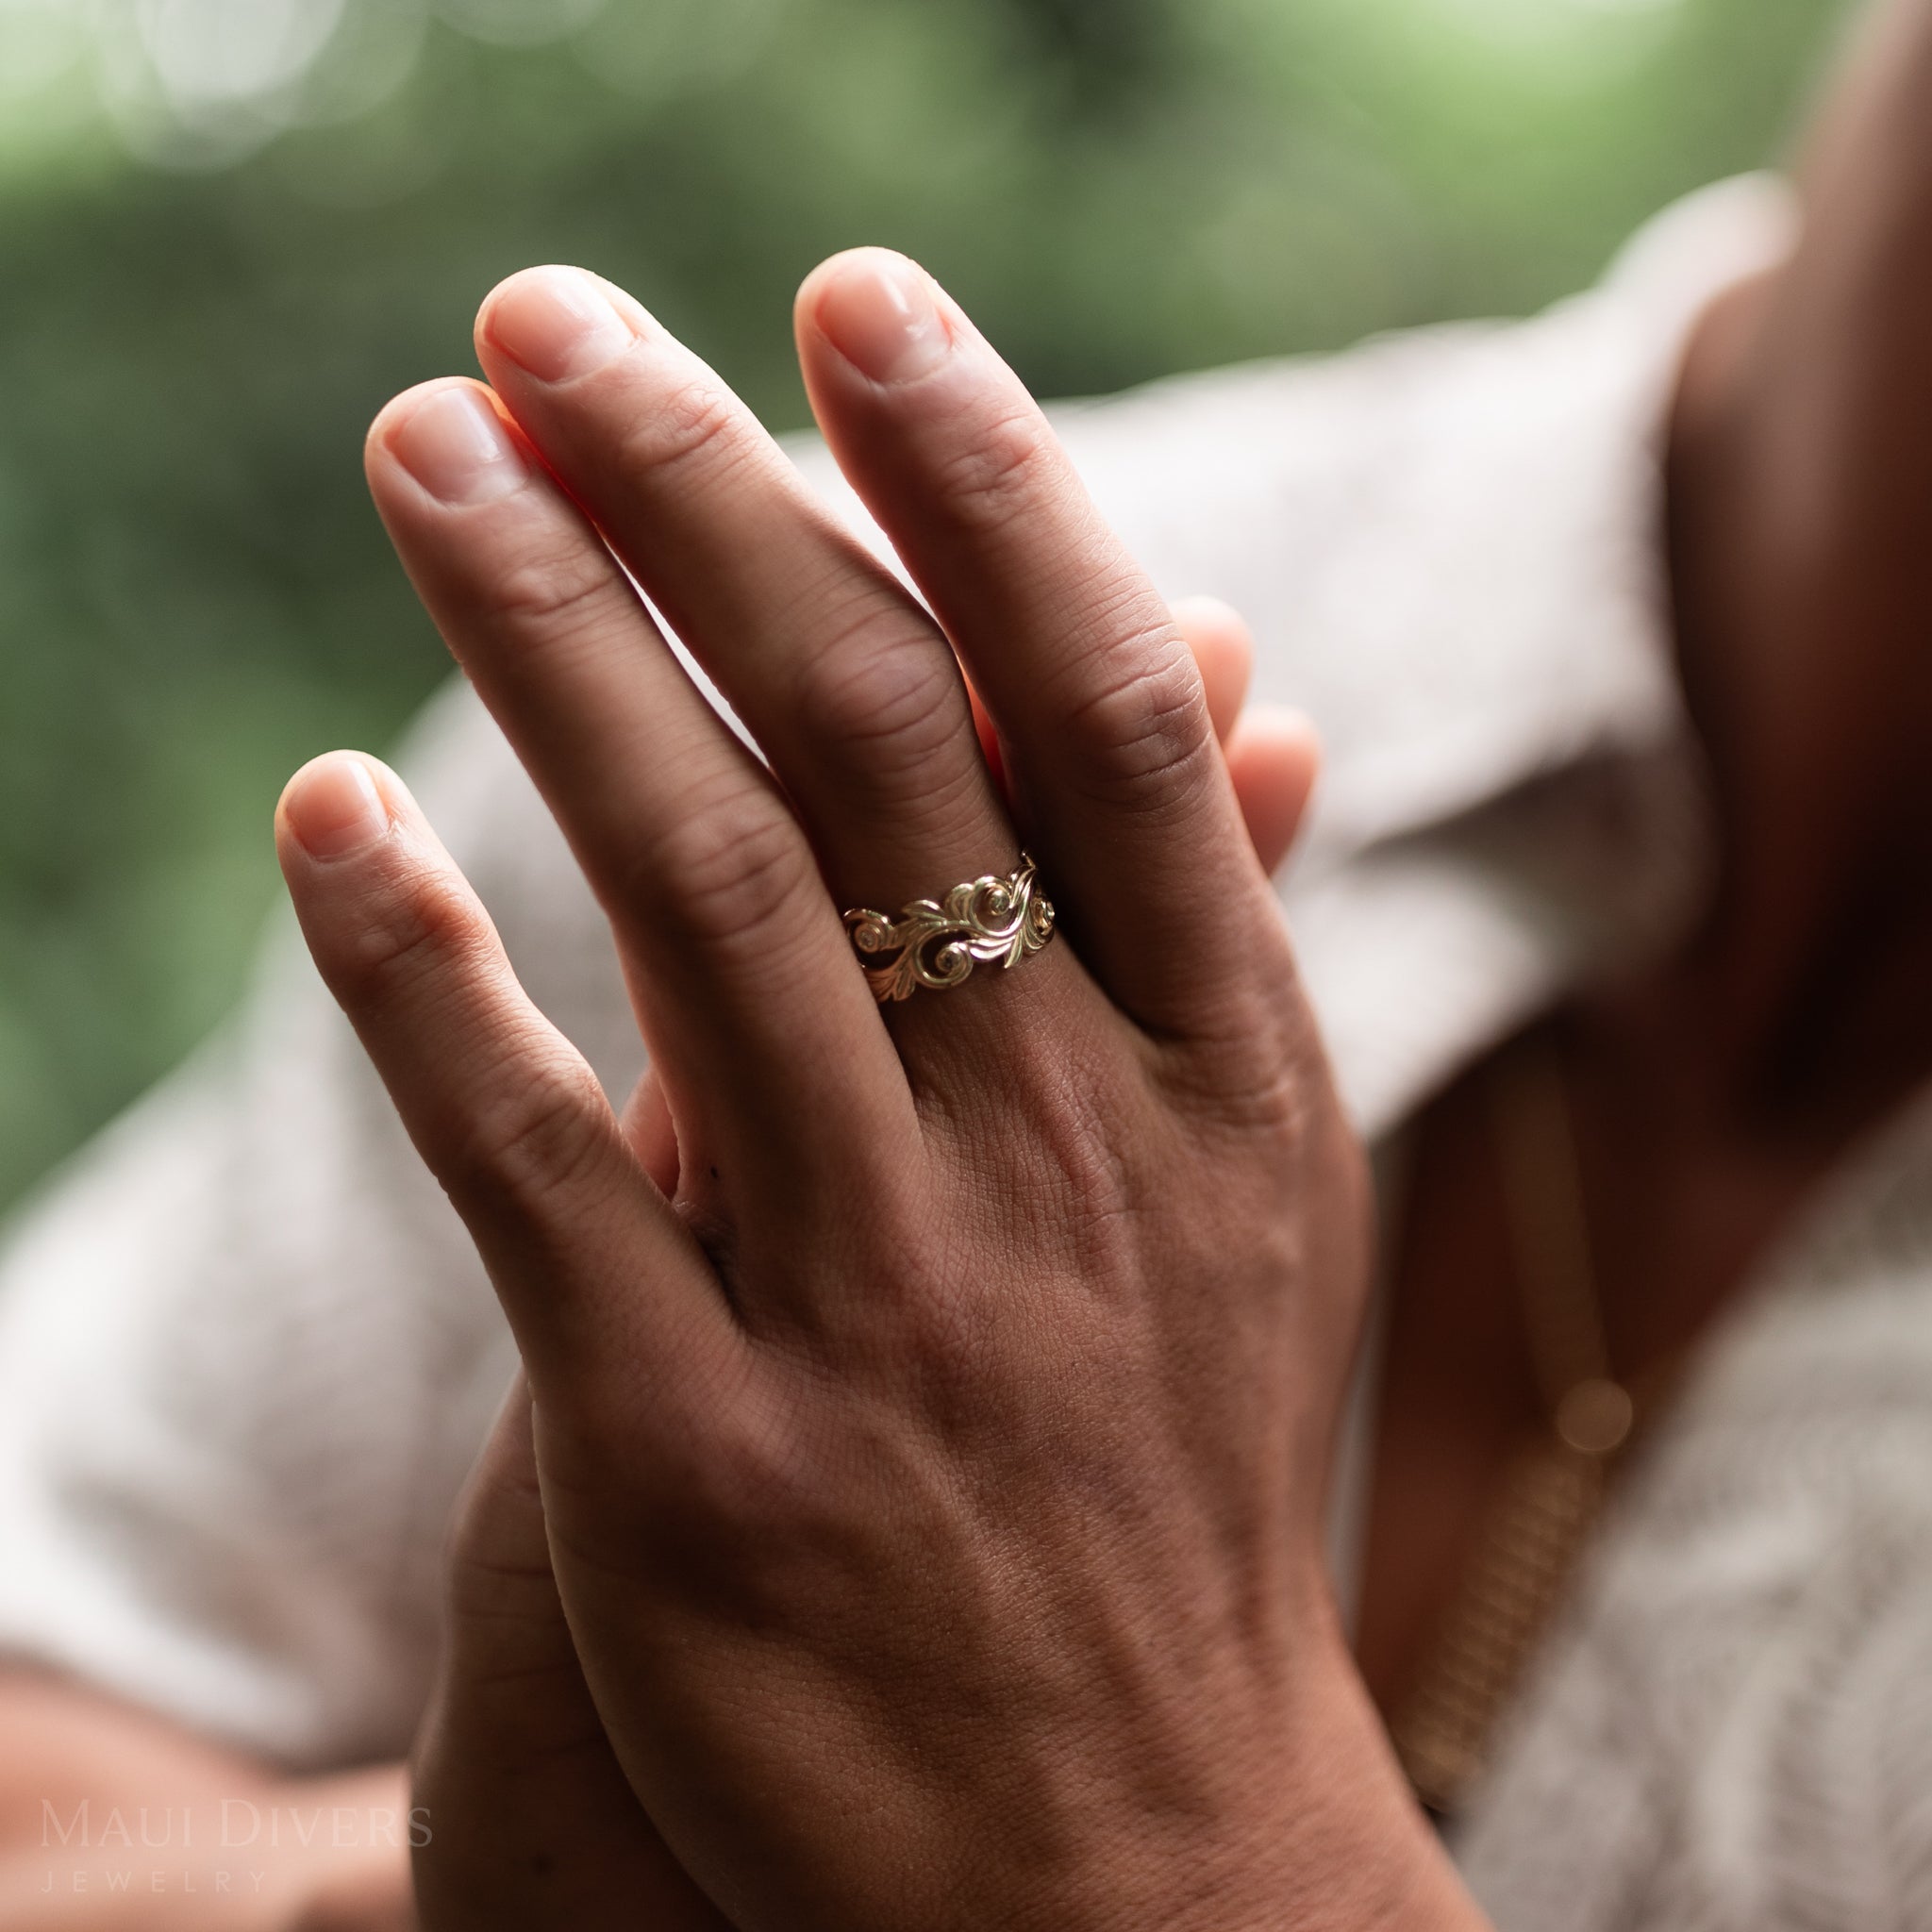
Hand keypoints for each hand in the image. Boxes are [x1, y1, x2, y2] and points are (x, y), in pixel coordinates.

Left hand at [278, 251, 1479, 1928]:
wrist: (1133, 1870)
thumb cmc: (1169, 1482)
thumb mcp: (1254, 1200)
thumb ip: (1223, 923)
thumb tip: (1248, 662)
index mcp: (1224, 1082)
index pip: (1106, 709)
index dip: (985, 475)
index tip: (853, 294)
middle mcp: (1067, 1164)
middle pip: (872, 751)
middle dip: (701, 500)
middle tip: (545, 323)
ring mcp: (886, 1318)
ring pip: (696, 905)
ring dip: (545, 653)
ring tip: (425, 462)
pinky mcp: (699, 1476)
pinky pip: (540, 1174)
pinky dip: (423, 972)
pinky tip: (323, 814)